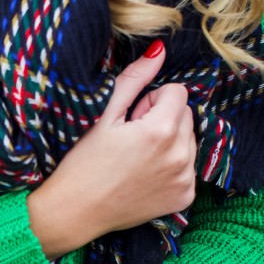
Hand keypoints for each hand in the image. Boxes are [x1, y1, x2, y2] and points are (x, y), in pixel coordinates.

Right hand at [27, 41, 197, 258]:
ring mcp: (184, 179)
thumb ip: (134, 80)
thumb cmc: (83, 163)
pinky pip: (188, 168)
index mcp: (161, 130)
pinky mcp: (184, 196)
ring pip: (189, 140)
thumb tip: (159, 51)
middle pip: (186, 115)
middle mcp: (180, 155)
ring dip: (169, 142)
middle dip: (163, 119)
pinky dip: (171, 167)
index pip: (178, 92)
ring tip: (136, 159)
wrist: (74, 212)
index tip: (131, 118)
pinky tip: (144, 176)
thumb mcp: (104, 116)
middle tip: (131, 139)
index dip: (151, 101)